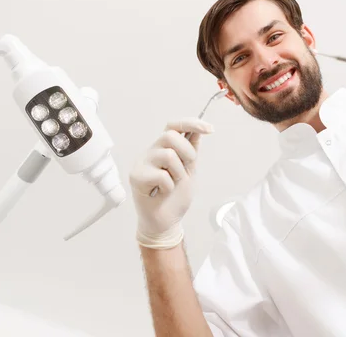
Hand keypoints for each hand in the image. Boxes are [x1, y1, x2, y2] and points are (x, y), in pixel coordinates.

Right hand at [129, 118, 213, 249]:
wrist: (165, 222)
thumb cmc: (175, 197)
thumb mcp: (189, 170)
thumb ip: (191, 150)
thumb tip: (198, 130)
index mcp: (163, 148)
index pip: (173, 126)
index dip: (190, 122)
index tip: (210, 129)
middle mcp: (151, 152)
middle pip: (170, 135)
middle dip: (186, 152)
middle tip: (185, 170)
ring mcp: (142, 163)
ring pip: (168, 155)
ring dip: (178, 173)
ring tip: (172, 184)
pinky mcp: (136, 177)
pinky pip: (161, 175)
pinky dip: (168, 187)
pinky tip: (161, 193)